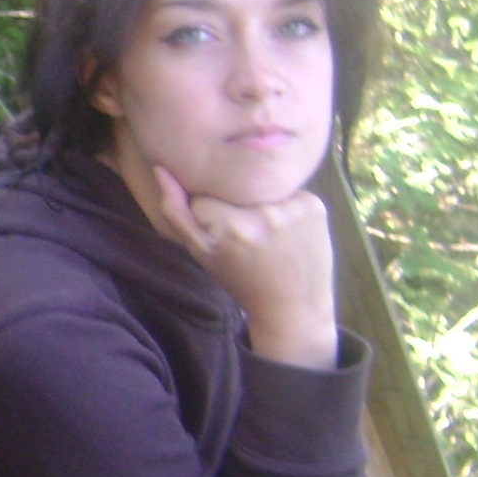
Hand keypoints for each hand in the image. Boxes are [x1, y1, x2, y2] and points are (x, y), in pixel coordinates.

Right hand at [150, 165, 337, 369]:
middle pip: (234, 187)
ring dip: (260, 203)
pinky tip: (288, 230)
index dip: (210, 215)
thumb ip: (176, 212)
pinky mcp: (315, 204)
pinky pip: (288, 190)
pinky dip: (285, 206)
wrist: (293, 306)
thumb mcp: (201, 253)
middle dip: (235, 206)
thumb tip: (161, 169)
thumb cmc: (242, 280)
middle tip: (247, 237)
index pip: (204, 194)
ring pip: (261, 186)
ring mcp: (293, 207)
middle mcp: (263, 212)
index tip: (225, 239)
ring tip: (268, 234)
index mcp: (230, 226)